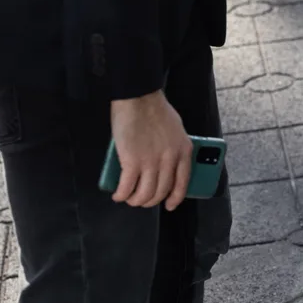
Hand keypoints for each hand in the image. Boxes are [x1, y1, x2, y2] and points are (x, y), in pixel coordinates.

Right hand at [109, 90, 191, 210]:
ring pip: (145, 194)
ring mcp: (151, 163)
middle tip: (141, 200)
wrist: (139, 97)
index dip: (175, 198)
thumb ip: (174, 147)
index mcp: (183, 152)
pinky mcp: (132, 162)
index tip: (168, 205)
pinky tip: (118, 195)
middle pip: (160, 191)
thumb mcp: (177, 130)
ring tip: (128, 198)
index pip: (182, 183)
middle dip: (149, 201)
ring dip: (135, 200)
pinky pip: (127, 187)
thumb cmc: (155, 109)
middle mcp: (170, 160)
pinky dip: (122, 195)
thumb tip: (166, 163)